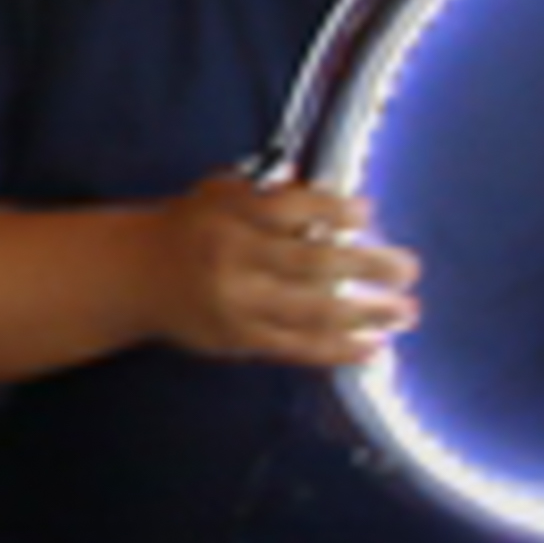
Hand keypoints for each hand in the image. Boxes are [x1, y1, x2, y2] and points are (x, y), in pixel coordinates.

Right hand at [151, 173, 411, 365]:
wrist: (135, 277)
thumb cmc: (192, 228)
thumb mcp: (219, 194)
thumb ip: (271, 191)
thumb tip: (334, 192)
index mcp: (228, 217)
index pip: (286, 210)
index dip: (331, 210)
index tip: (367, 212)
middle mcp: (233, 261)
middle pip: (310, 262)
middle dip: (365, 265)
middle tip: (408, 268)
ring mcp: (237, 305)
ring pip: (310, 311)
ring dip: (366, 313)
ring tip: (407, 312)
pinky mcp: (238, 339)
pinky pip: (296, 348)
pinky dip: (339, 350)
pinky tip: (375, 348)